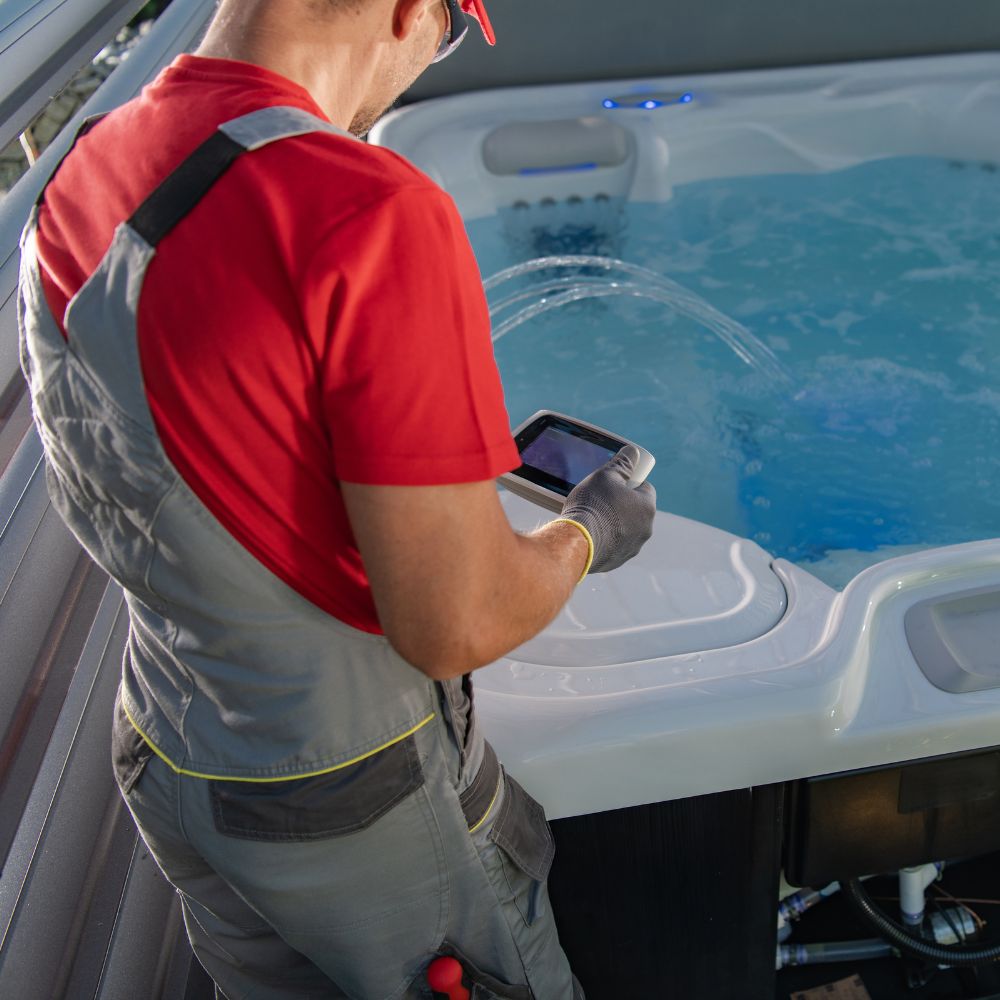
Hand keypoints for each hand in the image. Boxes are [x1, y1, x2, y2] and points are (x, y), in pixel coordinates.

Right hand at [559, 446, 655, 573]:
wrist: (576, 542)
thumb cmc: (592, 506)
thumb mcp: (605, 476)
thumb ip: (621, 464)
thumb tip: (633, 453)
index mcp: (647, 507)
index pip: (645, 488)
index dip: (629, 483)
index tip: (615, 483)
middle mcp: (645, 530)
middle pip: (635, 510)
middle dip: (621, 504)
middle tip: (600, 499)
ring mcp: (631, 548)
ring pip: (625, 530)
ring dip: (613, 523)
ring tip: (592, 517)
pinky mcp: (616, 561)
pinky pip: (613, 545)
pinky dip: (604, 539)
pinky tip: (589, 533)